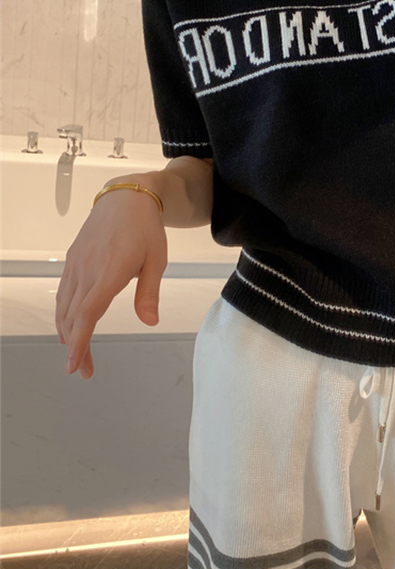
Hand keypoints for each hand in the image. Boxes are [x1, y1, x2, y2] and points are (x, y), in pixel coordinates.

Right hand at [55, 184, 167, 379]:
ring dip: (67, 334)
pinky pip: (63, 293)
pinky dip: (63, 315)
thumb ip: (150, 293)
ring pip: (64, 307)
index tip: (76, 364)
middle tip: (83, 370)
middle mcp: (87, 269)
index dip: (80, 342)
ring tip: (76, 354)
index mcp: (110, 271)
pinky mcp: (72, 261)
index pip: (88, 313)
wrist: (126, 198)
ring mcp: (76, 265)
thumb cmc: (145, 228)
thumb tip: (150, 321)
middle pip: (73, 317)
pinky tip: (67, 327)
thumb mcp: (157, 260)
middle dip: (75, 347)